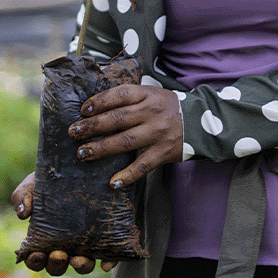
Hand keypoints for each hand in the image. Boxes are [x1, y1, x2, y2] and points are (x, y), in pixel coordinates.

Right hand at [10, 171, 116, 274]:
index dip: (35, 261)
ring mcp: (86, 244)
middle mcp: (65, 246)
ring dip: (80, 266)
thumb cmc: (50, 182)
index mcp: (43, 239)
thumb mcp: (33, 185)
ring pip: (83, 265)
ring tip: (78, 258)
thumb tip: (22, 214)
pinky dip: (107, 263)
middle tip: (58, 254)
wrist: (80, 168)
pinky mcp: (107, 239)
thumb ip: (22, 197)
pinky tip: (106, 264)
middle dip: (56, 264)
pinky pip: (109, 257)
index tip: (36, 254)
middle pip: (58, 266)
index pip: (36, 259)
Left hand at [68, 84, 183, 189]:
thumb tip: (95, 106)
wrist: (203, 122)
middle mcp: (152, 112)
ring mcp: (158, 133)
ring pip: (124, 141)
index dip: (99, 102)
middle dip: (91, 126)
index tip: (83, 110)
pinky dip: (127, 176)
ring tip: (82, 153)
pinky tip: (112, 183)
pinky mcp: (164, 152)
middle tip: (74, 132)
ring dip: (100, 149)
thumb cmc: (170, 108)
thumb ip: (130, 98)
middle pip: (117, 119)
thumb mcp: (153, 94)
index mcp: (148, 95)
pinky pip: (142, 166)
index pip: (119, 94)